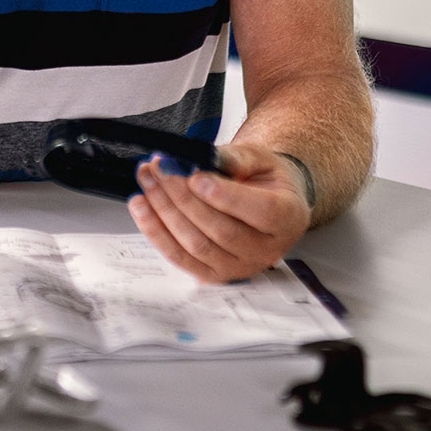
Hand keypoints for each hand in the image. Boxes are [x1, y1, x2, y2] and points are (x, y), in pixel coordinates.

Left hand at [127, 141, 310, 282]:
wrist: (267, 201)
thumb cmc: (265, 179)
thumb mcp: (261, 158)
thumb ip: (238, 157)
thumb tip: (206, 157)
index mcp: (288, 217)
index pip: (262, 212)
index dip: (226, 197)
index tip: (196, 177)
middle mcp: (267, 249)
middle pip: (221, 230)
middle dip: (183, 197)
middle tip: (160, 168)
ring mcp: (239, 267)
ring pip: (197, 245)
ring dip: (164, 212)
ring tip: (147, 180)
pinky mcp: (213, 274)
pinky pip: (180, 257)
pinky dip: (156, 232)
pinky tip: (142, 207)